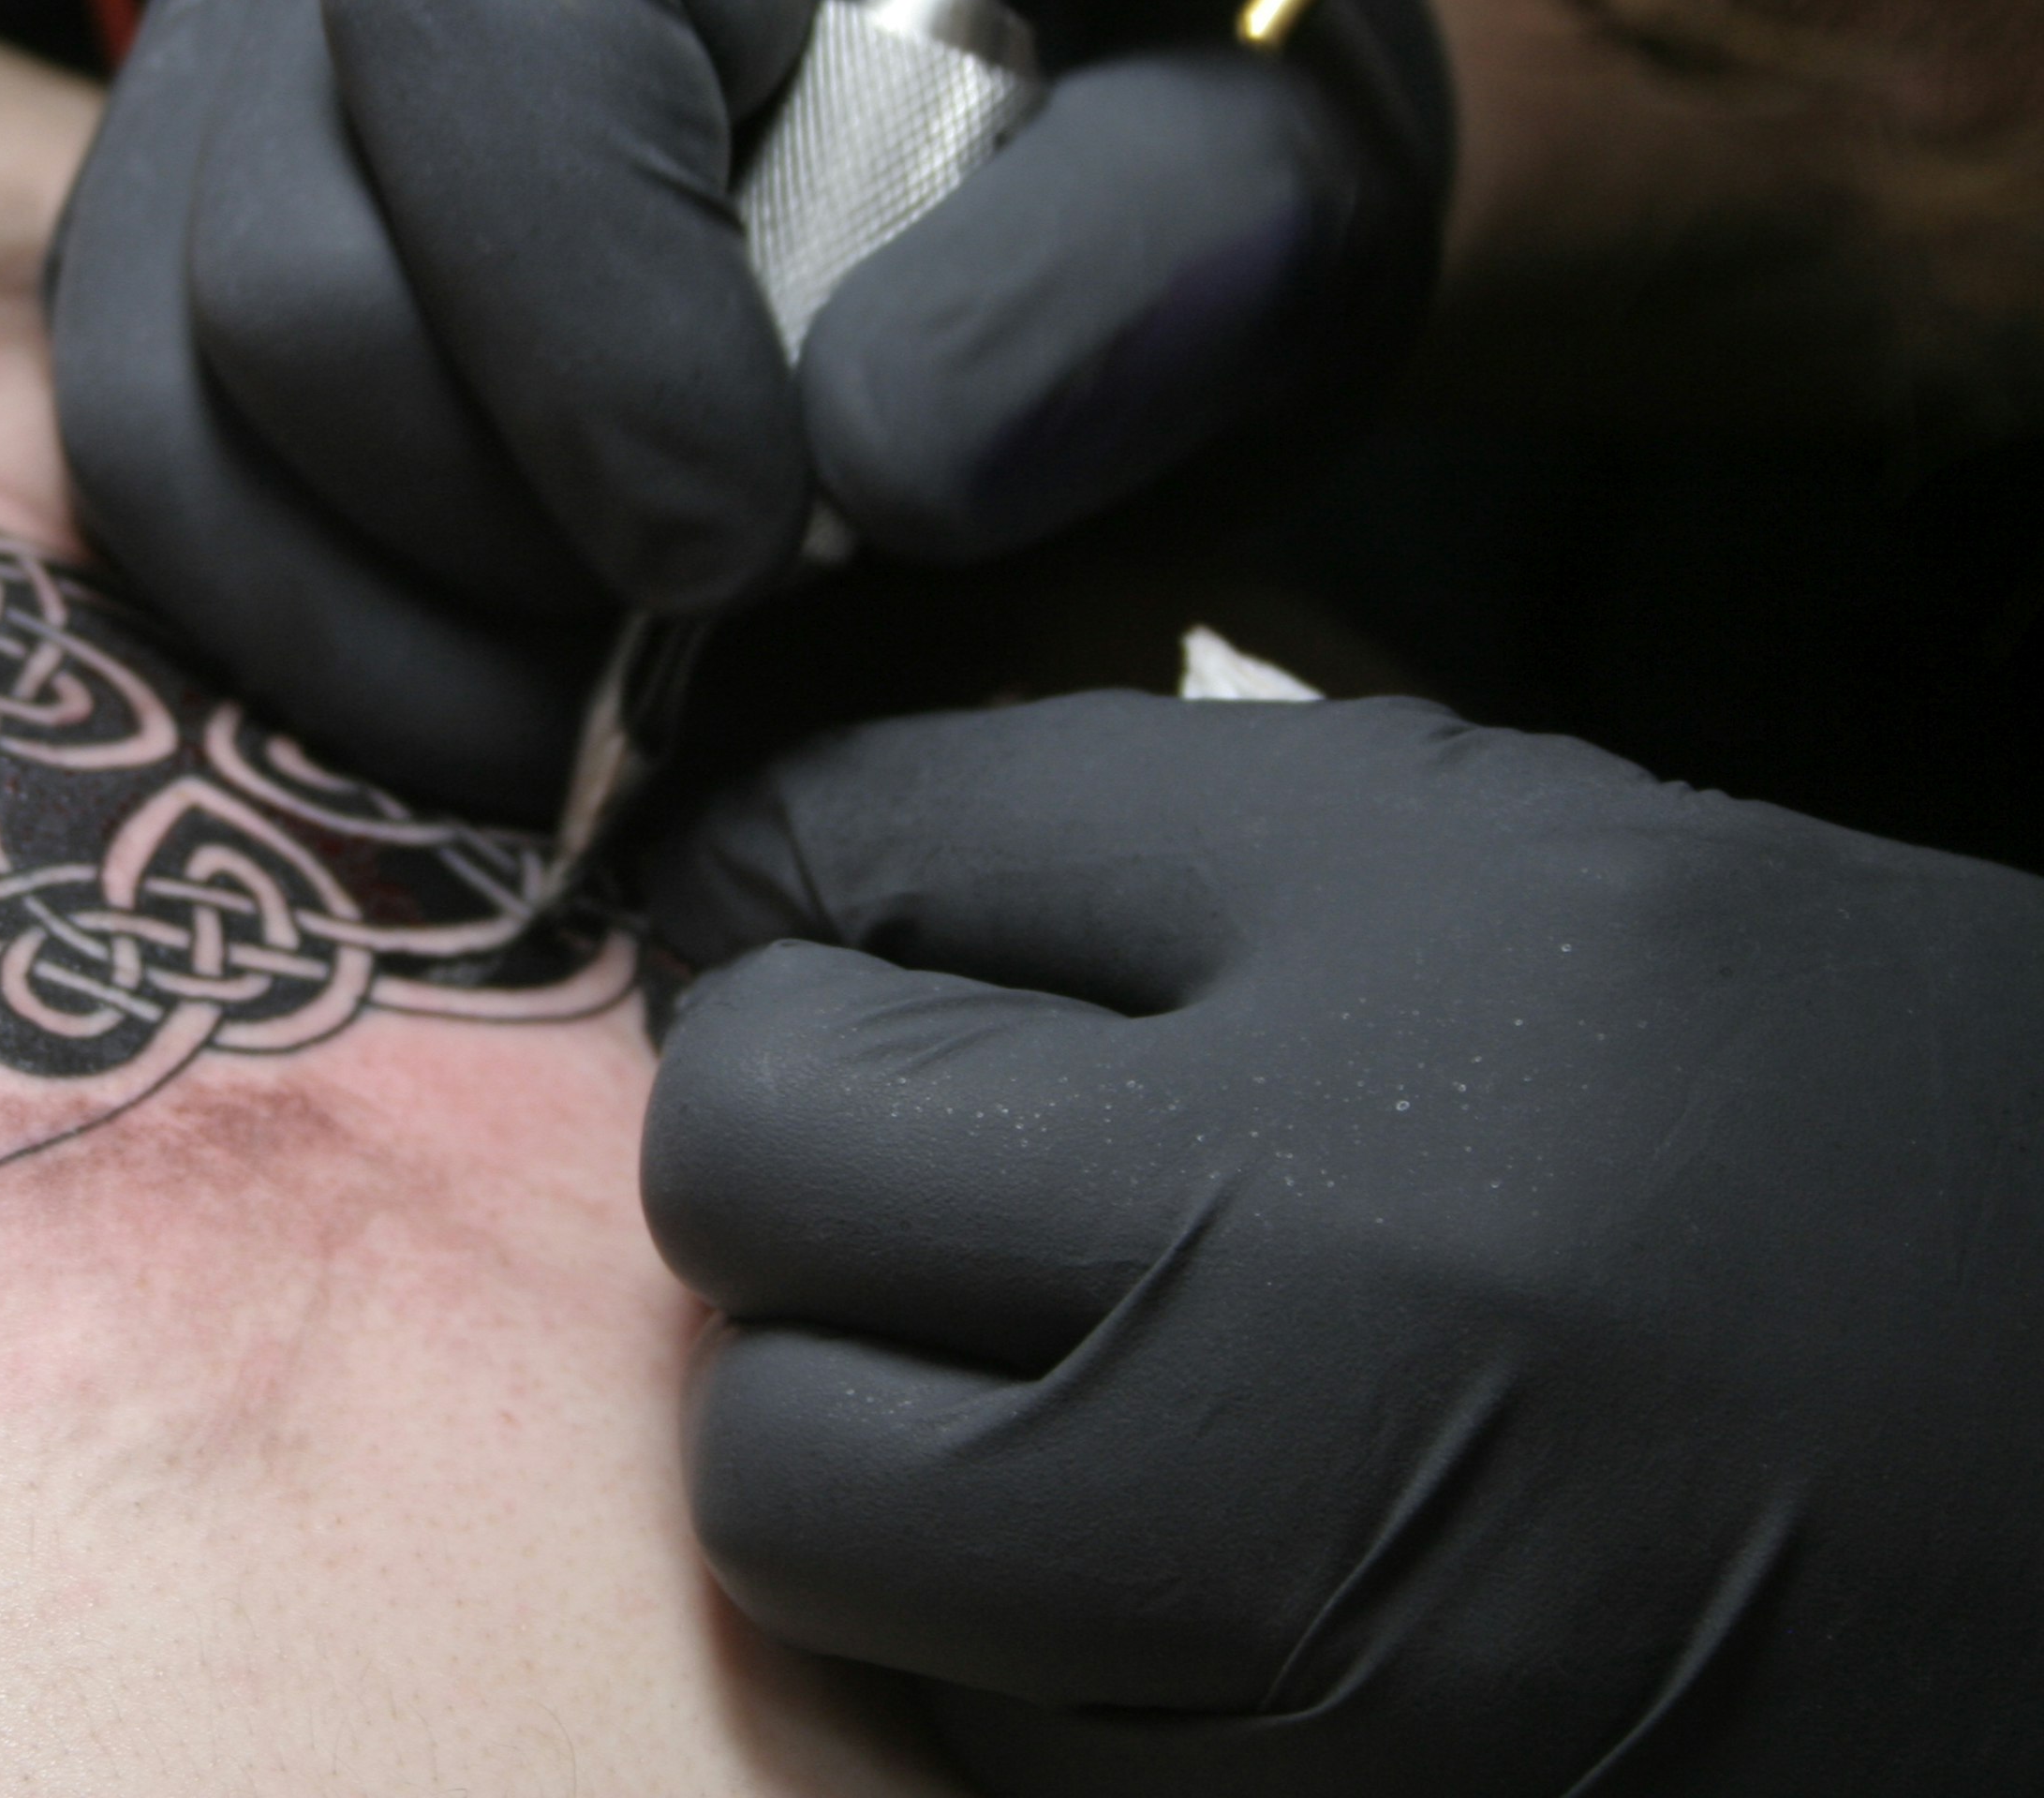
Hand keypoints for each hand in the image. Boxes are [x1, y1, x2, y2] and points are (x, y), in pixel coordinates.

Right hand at [47, 0, 1451, 820]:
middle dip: (499, 529)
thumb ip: (1123, 287)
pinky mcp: (173, 208)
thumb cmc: (1145, 124)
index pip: (491, 23)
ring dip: (384, 623)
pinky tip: (492, 667)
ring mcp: (229, 45)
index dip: (600, 340)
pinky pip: (147, 466)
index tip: (762, 541)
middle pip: (285, 267)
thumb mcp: (1251, 184)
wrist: (1068, 109)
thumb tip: (872, 460)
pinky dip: (310, 627)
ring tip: (598, 686)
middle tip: (702, 618)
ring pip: (161, 400)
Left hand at [643, 692, 2043, 1795]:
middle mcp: (1328, 1326)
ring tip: (1050, 1366)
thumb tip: (732, 879)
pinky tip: (1162, 1545)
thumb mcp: (1507, 869)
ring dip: (852, 1408)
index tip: (854, 951)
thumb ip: (1084, 842)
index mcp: (1410, 997)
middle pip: (747, 1174)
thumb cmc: (1821, 1132)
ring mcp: (1306, 1645)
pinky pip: (955, 1714)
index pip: (867, 876)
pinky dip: (997, 1621)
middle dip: (787, 1153)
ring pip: (792, 1489)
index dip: (807, 906)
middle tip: (936, 1168)